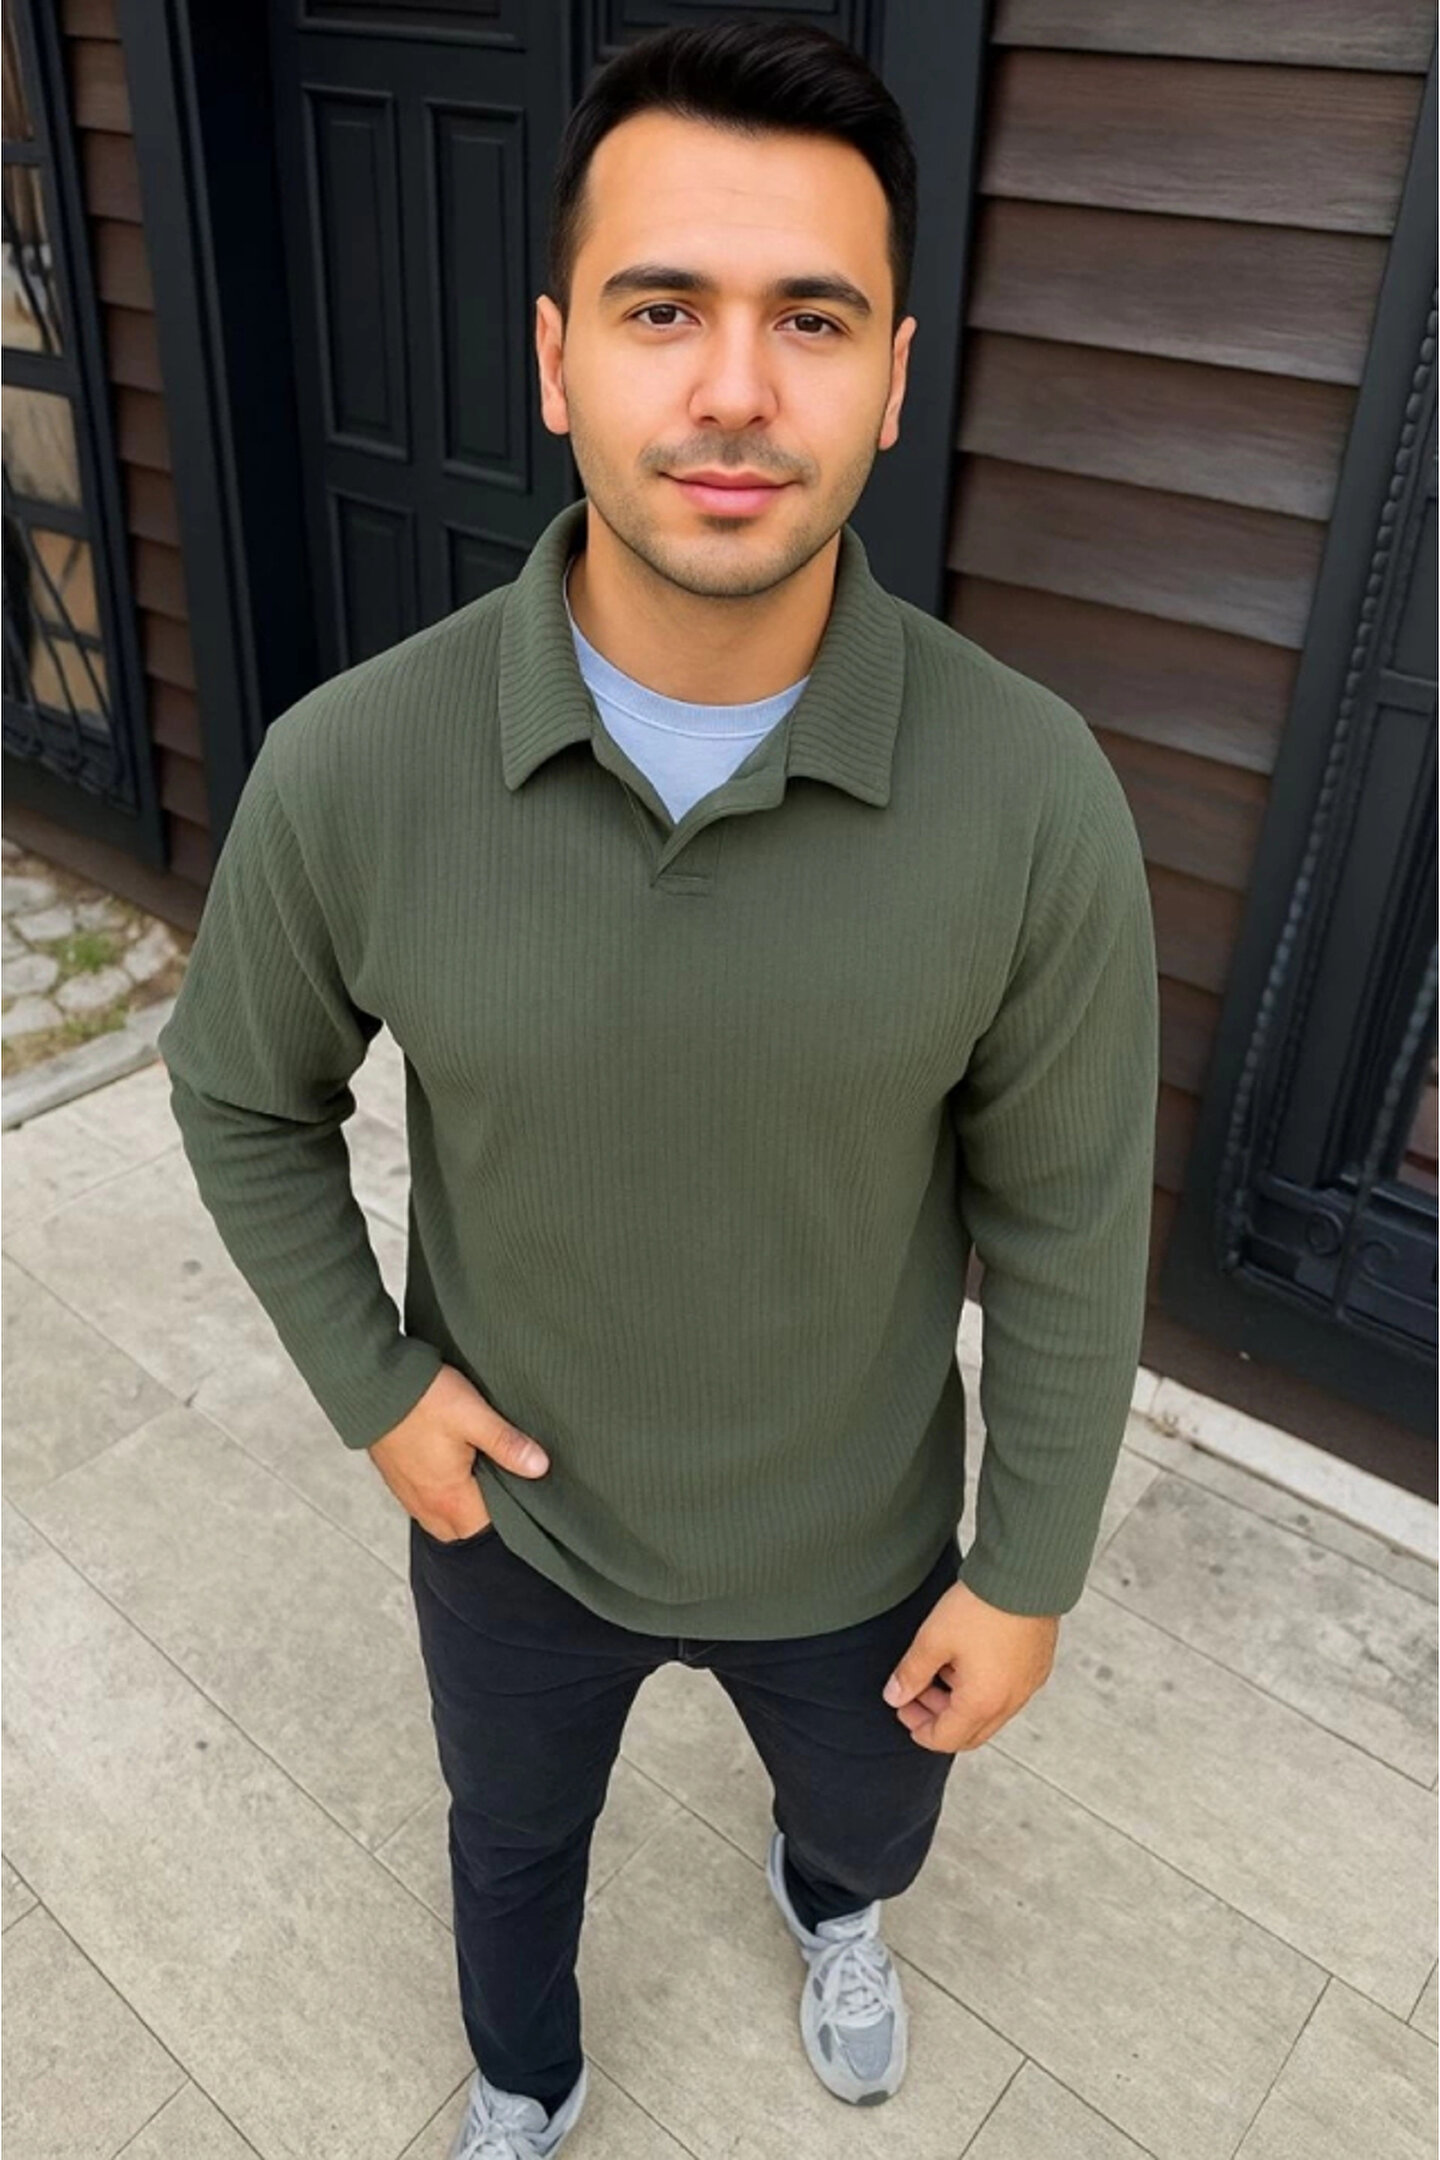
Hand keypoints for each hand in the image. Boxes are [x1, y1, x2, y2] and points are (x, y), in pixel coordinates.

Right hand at [367, 1364, 549, 1541]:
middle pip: (461, 1529)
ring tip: (479, 1483)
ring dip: (459, 1508)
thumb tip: (540, 1467)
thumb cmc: (422, 1398)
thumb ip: (507, 1444)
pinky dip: (439, 1496)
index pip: (483, 1530)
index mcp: (448, 1497)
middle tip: (504, 1492)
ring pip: (440, 1517)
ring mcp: (406, 1491)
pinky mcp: (394, 1476)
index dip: (506, 1520)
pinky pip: (422, 1501)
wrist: (369, 1380)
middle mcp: (424, 1503)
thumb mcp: (474, 1416)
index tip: (523, 1502)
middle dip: (482, 1519)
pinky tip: (449, 1473)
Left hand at [881, 1579, 1058, 1752]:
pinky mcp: (1038, 1668)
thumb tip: (895, 1697)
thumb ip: (911, 1674)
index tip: (903, 1709)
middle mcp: (1010, 1703)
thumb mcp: (933, 1639)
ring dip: (960, 1704)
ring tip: (939, 1671)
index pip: (946, 1739)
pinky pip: (1007, 1694)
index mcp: (982, 1703)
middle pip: (969, 1733)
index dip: (919, 1729)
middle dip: (938, 1719)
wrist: (1025, 1577)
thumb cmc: (980, 1608)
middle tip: (916, 1694)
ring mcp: (1028, 1686)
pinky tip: (967, 1661)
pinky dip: (983, 1690)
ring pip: (989, 1714)